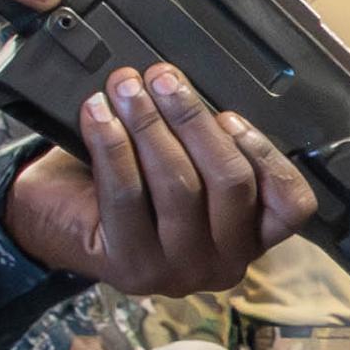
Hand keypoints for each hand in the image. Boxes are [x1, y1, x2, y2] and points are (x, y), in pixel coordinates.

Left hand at [2, 65, 320, 294]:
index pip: (291, 205)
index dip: (266, 154)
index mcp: (251, 239)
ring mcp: (179, 271)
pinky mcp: (131, 267)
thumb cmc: (131, 186)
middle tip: (163, 77)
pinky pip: (127, 195)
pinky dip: (112, 146)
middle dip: (194, 119)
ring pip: (180, 186)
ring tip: (127, 87)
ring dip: (150, 125)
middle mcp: (224, 264)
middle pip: (230, 182)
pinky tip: (99, 115)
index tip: (228, 114)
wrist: (58, 221)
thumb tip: (196, 89)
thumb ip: (207, 144)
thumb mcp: (188, 167)